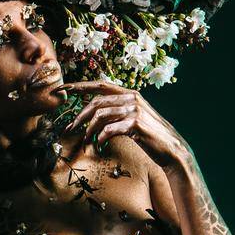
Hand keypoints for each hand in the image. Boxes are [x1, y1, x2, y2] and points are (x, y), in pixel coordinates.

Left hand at [63, 78, 190, 167]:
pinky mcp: (136, 124)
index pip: (100, 85)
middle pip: (96, 102)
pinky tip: (100, 146)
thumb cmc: (150, 137)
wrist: (171, 150)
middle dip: (79, 116)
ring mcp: (134, 110)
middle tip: (69, 129)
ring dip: (88, 130)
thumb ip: (118, 113)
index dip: (80, 86)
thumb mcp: (133, 120)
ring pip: (100, 115)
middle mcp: (132, 98)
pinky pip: (109, 129)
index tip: (63, 88)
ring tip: (85, 142)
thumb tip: (95, 115)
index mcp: (129, 94)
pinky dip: (100, 138)